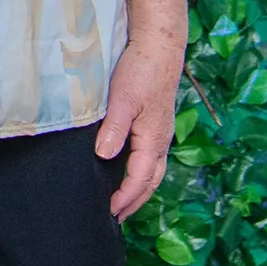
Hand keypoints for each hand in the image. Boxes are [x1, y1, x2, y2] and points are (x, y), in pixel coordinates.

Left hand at [96, 40, 181, 219]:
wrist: (158, 48)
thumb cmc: (140, 71)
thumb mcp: (123, 99)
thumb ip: (115, 128)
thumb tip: (105, 156)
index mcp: (154, 139)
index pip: (140, 178)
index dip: (125, 197)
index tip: (109, 211)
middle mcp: (161, 140)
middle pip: (151, 181)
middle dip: (135, 201)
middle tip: (116, 217)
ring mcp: (160, 133)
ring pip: (153, 170)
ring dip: (139, 188)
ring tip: (122, 202)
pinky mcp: (155, 124)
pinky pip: (150, 157)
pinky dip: (140, 171)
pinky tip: (127, 169)